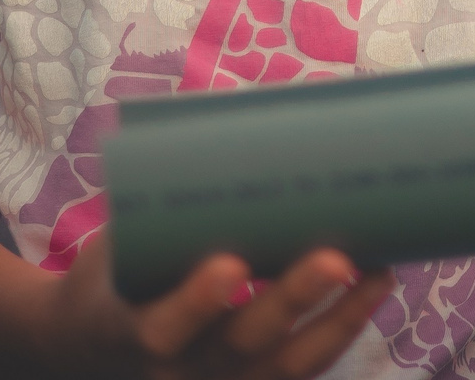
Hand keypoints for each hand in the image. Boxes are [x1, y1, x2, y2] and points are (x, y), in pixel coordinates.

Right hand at [49, 233, 393, 379]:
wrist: (95, 342)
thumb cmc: (116, 273)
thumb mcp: (119, 245)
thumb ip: (160, 205)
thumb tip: (221, 119)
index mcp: (132, 331)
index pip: (162, 329)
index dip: (197, 303)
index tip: (228, 264)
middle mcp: (178, 369)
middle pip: (241, 345)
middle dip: (291, 301)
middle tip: (335, 258)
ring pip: (287, 365)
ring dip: (339, 319)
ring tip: (379, 268)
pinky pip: (305, 366)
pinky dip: (344, 326)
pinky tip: (377, 285)